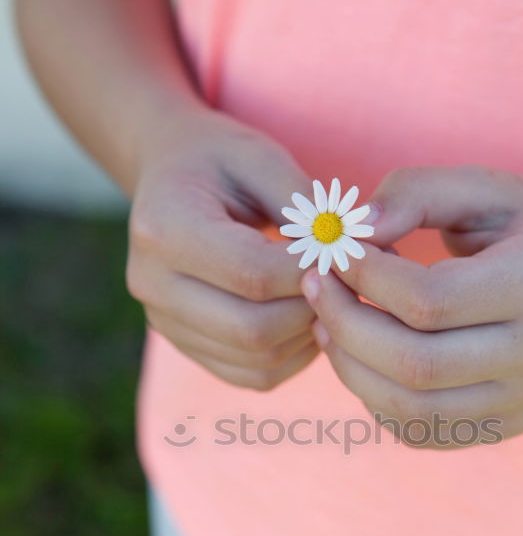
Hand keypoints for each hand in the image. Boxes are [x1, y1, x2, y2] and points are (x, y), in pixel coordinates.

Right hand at [127, 109, 318, 389]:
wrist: (170, 177)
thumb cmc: (221, 161)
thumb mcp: (262, 159)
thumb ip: (307, 207)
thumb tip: (358, 249)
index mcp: (163, 228)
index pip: (253, 274)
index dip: (311, 272)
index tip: (345, 254)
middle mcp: (151, 284)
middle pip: (253, 329)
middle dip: (313, 310)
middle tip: (345, 282)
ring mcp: (164, 322)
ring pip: (257, 360)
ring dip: (308, 336)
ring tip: (329, 296)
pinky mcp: (185, 346)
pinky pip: (252, 376)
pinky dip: (293, 356)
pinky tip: (306, 319)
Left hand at [299, 163, 522, 448]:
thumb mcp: (485, 188)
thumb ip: (416, 193)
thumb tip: (352, 232)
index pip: (428, 300)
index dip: (363, 279)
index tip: (333, 254)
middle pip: (414, 364)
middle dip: (344, 326)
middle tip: (315, 290)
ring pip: (411, 408)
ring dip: (351, 368)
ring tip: (328, 326)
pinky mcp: (507, 426)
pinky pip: (421, 431)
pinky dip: (376, 400)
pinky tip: (365, 359)